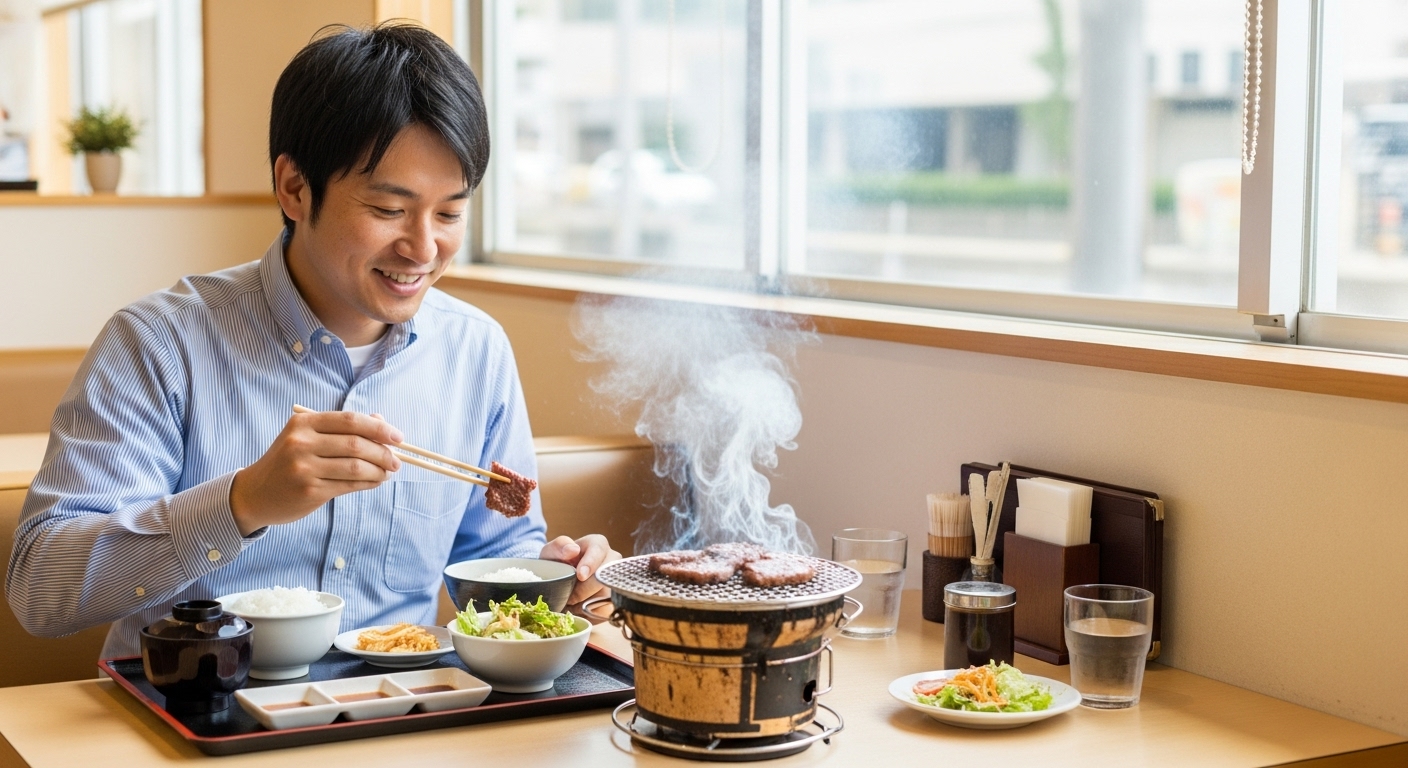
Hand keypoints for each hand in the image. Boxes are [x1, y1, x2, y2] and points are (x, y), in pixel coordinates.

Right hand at [229, 410, 403, 535]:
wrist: (255, 493)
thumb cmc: (288, 461)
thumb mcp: (308, 437)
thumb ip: (343, 428)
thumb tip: (382, 420)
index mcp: (303, 423)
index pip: (350, 420)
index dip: (379, 428)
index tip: (398, 437)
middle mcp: (301, 443)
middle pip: (356, 444)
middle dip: (383, 452)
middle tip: (397, 460)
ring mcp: (304, 467)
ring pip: (355, 466)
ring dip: (379, 470)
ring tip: (388, 472)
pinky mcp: (310, 490)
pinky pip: (349, 485)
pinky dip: (368, 483)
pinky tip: (376, 481)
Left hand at [539, 534, 619, 603]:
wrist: (559, 581)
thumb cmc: (558, 563)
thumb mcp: (551, 552)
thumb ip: (559, 546)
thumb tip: (572, 549)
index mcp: (598, 545)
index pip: (599, 551)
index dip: (591, 564)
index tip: (580, 576)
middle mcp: (611, 561)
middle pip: (606, 576)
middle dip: (586, 589)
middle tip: (569, 597)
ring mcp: (615, 581)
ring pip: (607, 595)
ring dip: (587, 602)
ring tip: (571, 603)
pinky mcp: (613, 599)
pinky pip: (607, 609)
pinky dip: (591, 613)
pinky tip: (579, 610)